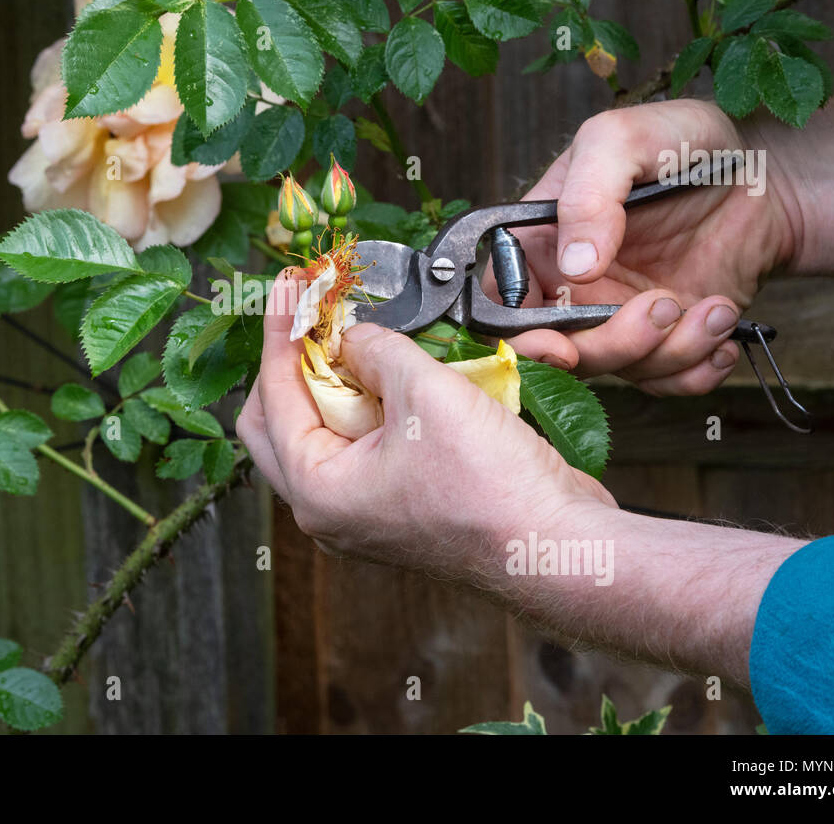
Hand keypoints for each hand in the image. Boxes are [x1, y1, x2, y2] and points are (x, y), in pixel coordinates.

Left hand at [238, 270, 804, 687]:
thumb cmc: (493, 489)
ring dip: (333, 380)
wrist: (560, 549)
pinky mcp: (400, 506)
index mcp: (317, 490)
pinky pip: (365, 445)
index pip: (273, 396)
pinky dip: (369, 404)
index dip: (281, 331)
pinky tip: (393, 370)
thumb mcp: (426, 392)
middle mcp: (329, 509)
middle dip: (294, 360)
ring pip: (324, 431)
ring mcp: (364, 511)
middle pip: (280, 420)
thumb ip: (377, 350)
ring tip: (352, 331)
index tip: (290, 284)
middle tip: (312, 309)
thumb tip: (353, 335)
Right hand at [494, 99, 802, 395]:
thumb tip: (574, 264)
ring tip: (715, 307)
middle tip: (663, 308)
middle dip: (612, 345)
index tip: (561, 345)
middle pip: (561, 352)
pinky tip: (723, 325)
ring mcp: (618, 317)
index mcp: (542, 242)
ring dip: (672, 350)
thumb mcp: (626, 140)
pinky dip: (697, 369)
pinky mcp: (666, 340)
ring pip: (619, 370)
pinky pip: (666, 382)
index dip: (520, 337)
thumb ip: (589, 193)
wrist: (767, 172)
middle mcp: (572, 288)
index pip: (502, 305)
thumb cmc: (687, 143)